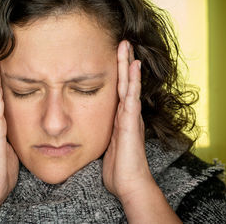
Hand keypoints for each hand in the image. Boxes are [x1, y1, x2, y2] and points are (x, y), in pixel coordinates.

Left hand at [102, 40, 149, 199]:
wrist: (129, 184)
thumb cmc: (118, 168)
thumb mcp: (107, 146)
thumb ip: (104, 133)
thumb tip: (91, 129)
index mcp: (121, 118)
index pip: (119, 90)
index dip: (118, 73)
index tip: (114, 56)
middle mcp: (127, 114)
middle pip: (125, 82)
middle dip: (123, 62)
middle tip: (122, 42)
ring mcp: (131, 117)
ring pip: (129, 85)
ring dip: (128, 64)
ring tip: (126, 45)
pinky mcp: (131, 123)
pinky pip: (132, 97)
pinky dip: (133, 80)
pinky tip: (134, 66)